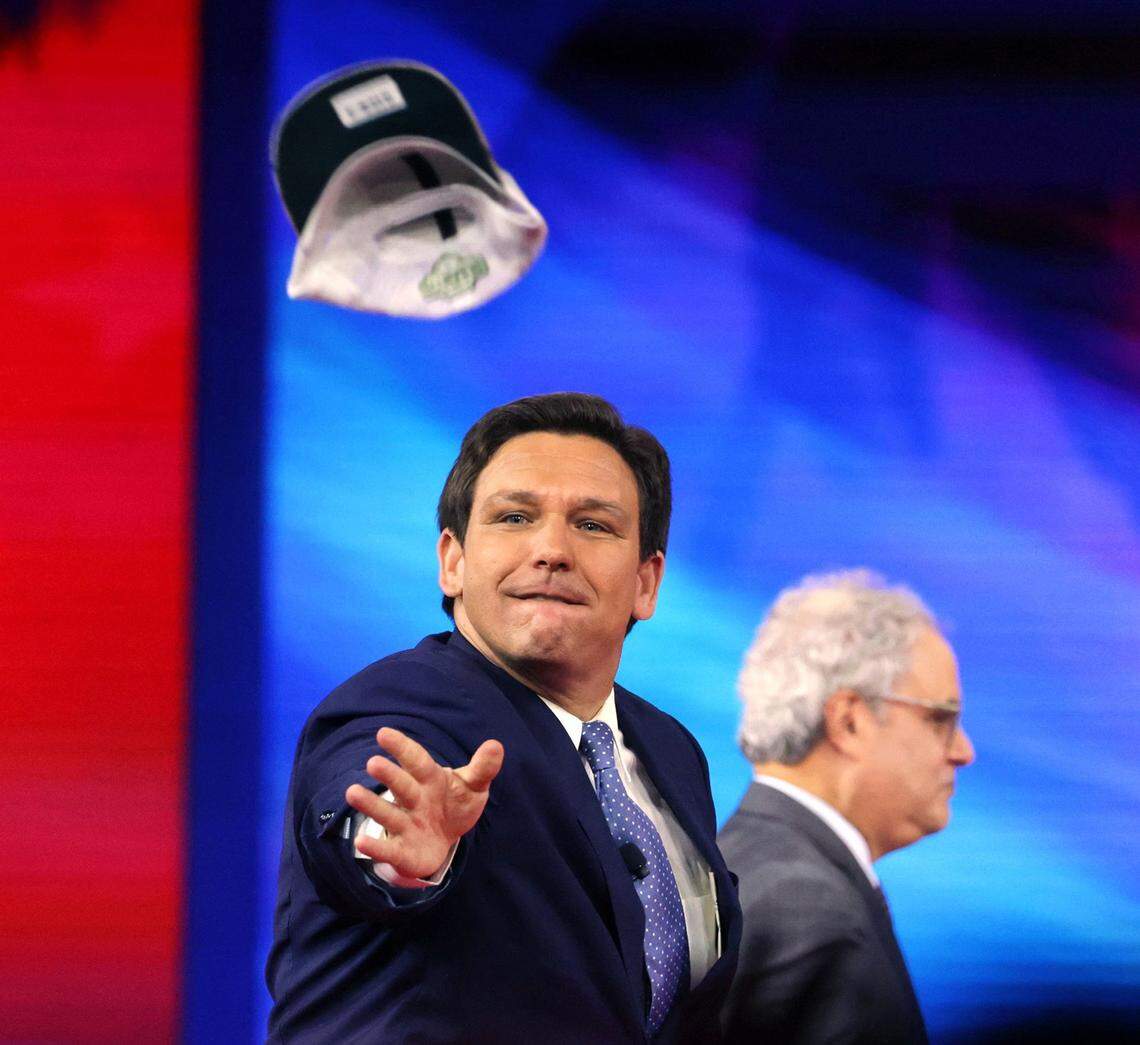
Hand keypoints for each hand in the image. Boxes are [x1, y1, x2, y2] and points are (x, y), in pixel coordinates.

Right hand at [345, 727, 503, 880]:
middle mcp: (413, 799)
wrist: (445, 838)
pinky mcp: (403, 851)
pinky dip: (376, 847)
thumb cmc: (455, 803)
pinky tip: (360, 842)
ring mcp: (406, 824)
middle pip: (401, 785)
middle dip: (389, 775)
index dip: (402, 747)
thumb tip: (496, 745)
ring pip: (387, 814)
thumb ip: (483, 768)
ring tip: (352, 792)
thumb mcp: (473, 786)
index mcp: (430, 779)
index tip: (383, 733)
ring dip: (371, 805)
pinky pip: (389, 849)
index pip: (417, 761)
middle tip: (373, 762)